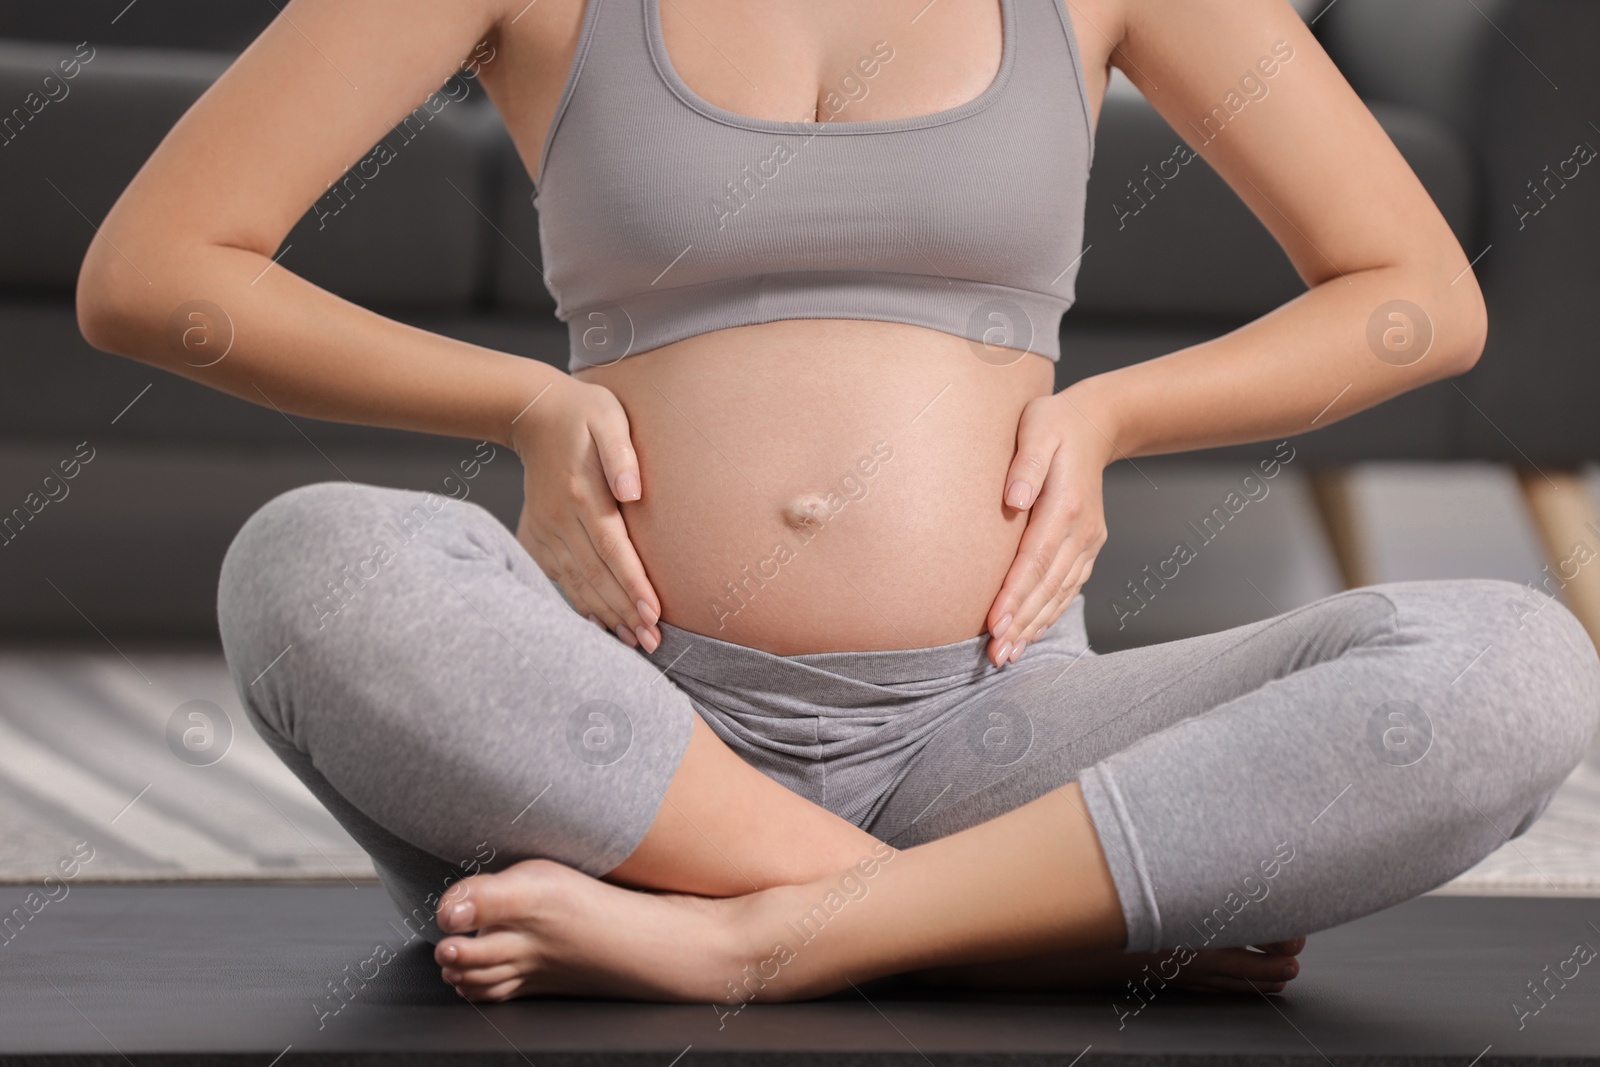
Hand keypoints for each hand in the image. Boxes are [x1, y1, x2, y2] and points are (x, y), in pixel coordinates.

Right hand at [509, 377, 661, 651]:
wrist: (534, 412)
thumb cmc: (585, 414)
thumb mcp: (610, 420)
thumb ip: (622, 456)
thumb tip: (633, 491)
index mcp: (582, 494)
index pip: (612, 549)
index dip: (633, 584)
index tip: (653, 613)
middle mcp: (560, 518)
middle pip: (596, 576)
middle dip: (625, 612)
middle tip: (652, 642)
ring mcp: (545, 530)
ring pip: (576, 583)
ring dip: (605, 615)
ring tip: (633, 643)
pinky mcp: (536, 535)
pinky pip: (559, 578)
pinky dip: (579, 603)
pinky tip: (599, 624)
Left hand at [985, 387, 1115, 666]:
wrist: (1097, 423)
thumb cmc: (1055, 423)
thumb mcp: (1037, 427)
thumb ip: (1026, 462)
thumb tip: (1014, 496)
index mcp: (1067, 504)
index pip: (1036, 558)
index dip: (1015, 594)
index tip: (993, 623)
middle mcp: (1082, 530)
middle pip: (1048, 585)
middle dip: (1021, 623)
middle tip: (995, 655)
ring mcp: (1088, 541)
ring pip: (1060, 593)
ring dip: (1034, 626)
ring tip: (1008, 655)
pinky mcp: (1087, 546)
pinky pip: (1068, 587)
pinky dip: (1050, 613)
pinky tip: (1031, 634)